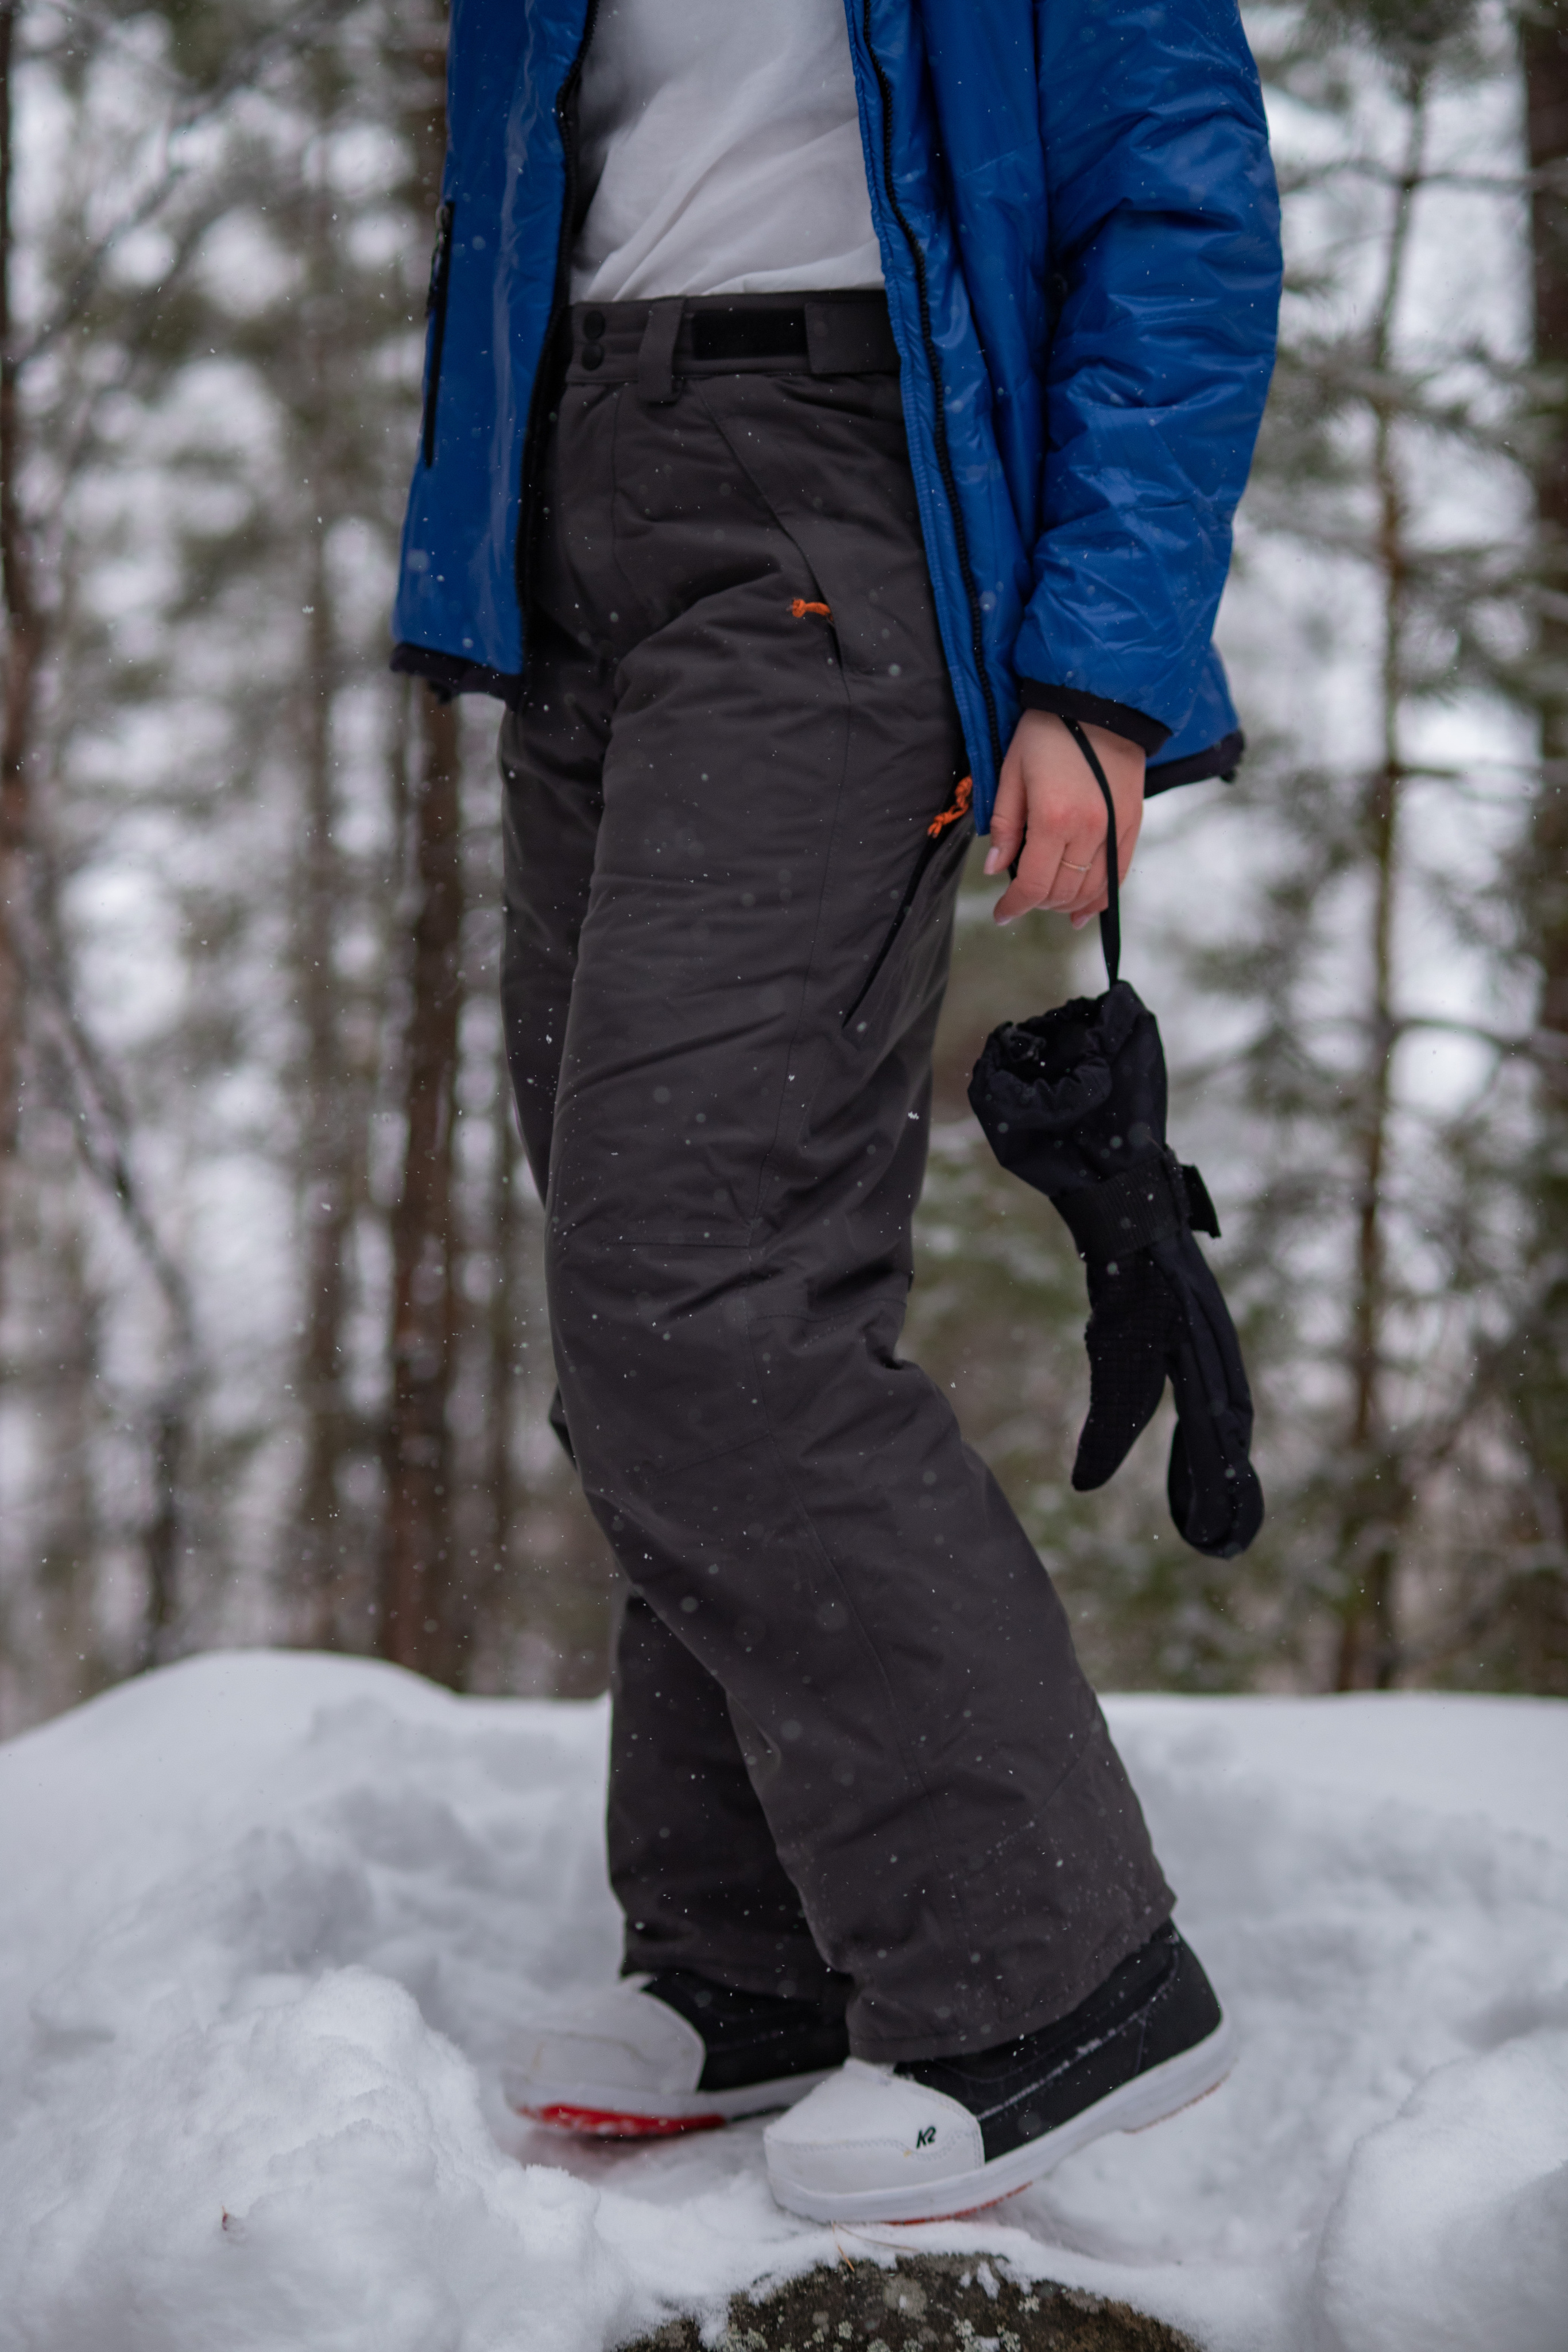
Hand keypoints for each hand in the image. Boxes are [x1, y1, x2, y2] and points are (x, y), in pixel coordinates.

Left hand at [984, 710, 1145, 927]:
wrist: (1100, 701)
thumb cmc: (1047, 732)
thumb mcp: (1013, 772)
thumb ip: (1005, 825)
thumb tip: (994, 869)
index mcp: (1054, 818)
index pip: (1033, 884)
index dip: (1014, 906)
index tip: (1001, 913)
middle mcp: (1089, 830)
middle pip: (1062, 891)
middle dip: (1037, 903)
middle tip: (1020, 897)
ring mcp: (1116, 829)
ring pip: (1092, 889)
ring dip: (1067, 903)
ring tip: (1048, 902)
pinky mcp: (1132, 823)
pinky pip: (1118, 874)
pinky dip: (1101, 898)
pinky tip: (1084, 910)